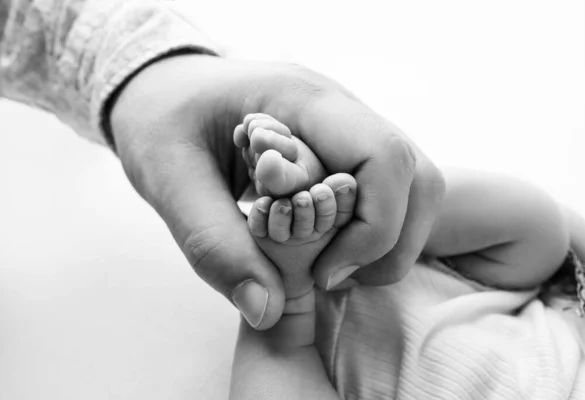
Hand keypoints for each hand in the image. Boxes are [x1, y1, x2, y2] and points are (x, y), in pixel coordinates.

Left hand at [109, 54, 444, 329]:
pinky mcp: (344, 148)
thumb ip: (214, 244)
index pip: (384, 156)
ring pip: (414, 186)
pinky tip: (328, 250)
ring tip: (331, 270)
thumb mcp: (169, 179)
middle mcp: (340, 108)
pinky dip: (373, 233)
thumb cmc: (162, 121)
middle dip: (388, 244)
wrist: (166, 89)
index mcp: (304, 99)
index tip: (322, 275)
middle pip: (416, 176)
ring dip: (387, 242)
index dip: (374, 227)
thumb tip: (267, 311)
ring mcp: (347, 128)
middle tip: (330, 279)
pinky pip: (388, 192)